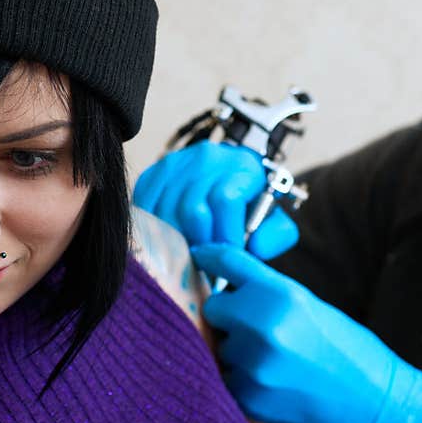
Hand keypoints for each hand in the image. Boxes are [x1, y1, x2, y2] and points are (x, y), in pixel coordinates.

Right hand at [133, 141, 298, 258]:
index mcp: (241, 166)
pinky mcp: (151, 176)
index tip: (229, 257)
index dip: (226, 237)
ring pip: (167, 213)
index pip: (226, 201)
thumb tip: (253, 248)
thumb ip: (275, 237)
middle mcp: (206, 158)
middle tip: (207, 264)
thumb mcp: (274, 221)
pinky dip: (156, 234)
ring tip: (190, 257)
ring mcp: (175, 164)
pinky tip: (170, 245)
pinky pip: (146, 210)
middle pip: (193, 210)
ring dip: (178, 243)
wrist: (224, 181)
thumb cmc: (249, 208)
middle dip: (201, 245)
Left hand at [191, 243, 421, 422]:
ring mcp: (254, 363)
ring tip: (272, 360)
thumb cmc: (346, 348)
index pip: (228, 262)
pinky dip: (241, 379)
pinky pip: (225, 377)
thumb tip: (227, 284)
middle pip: (214, 307)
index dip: (209, 255)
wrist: (374, 401)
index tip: (198, 255)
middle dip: (227, 314)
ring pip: (219, 346)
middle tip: (252, 326)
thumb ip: (266, 292)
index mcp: (281, 294)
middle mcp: (263, 325)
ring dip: (235, 351)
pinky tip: (271, 381)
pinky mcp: (249, 396)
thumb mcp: (308, 304)